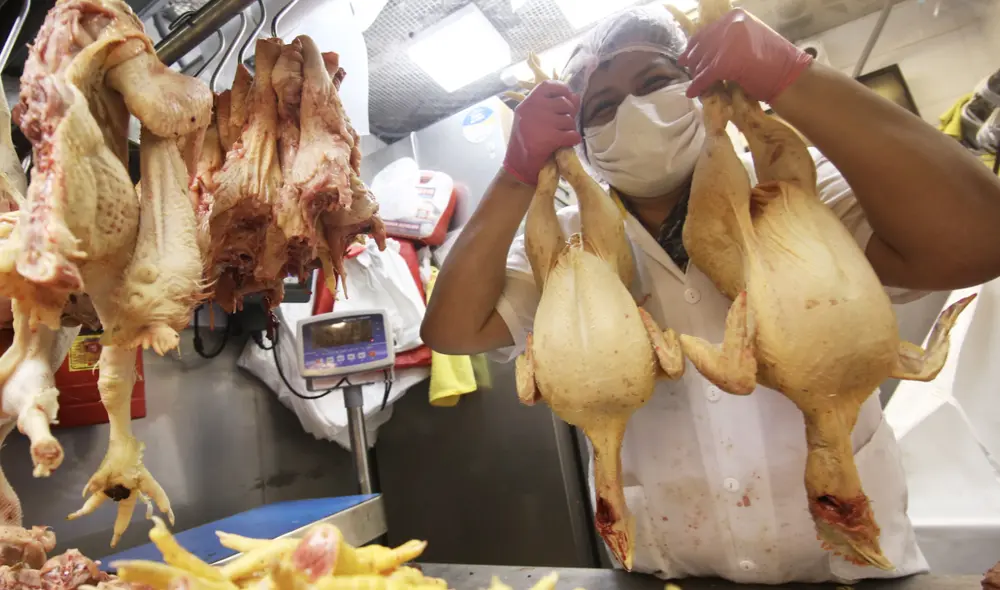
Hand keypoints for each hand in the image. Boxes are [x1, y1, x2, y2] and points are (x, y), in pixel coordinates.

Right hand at [503, 80, 581, 184]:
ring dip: (569, 129)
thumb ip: (554, 106)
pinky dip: (573, 140)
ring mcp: (542, 123)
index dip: (562, 90)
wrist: (517, 166)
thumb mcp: (535, 119)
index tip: (565, 98)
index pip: (549, 85)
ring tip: (561, 136)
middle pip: (564, 103)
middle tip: (562, 125)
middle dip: (568, 114)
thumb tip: (575, 96)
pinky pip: (572, 135)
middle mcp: (533, 109)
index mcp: (528, 103)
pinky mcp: (549, 139)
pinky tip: (566, 143)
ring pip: (569, 120)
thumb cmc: (526, 142)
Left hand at [678, 8, 811, 102]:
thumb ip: (728, 40)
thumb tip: (705, 52)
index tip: (686, 57)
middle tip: (691, 73)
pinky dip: (698, 86)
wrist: (790, 76)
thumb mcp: (749, 39)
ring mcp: (727, 43)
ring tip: (695, 84)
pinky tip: (693, 92)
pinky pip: (705, 76)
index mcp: (735, 17)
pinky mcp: (725, 62)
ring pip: (701, 62)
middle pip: (701, 47)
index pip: (705, 32)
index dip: (693, 47)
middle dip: (694, 63)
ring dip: (697, 76)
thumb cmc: (774, 61)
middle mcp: (730, 25)